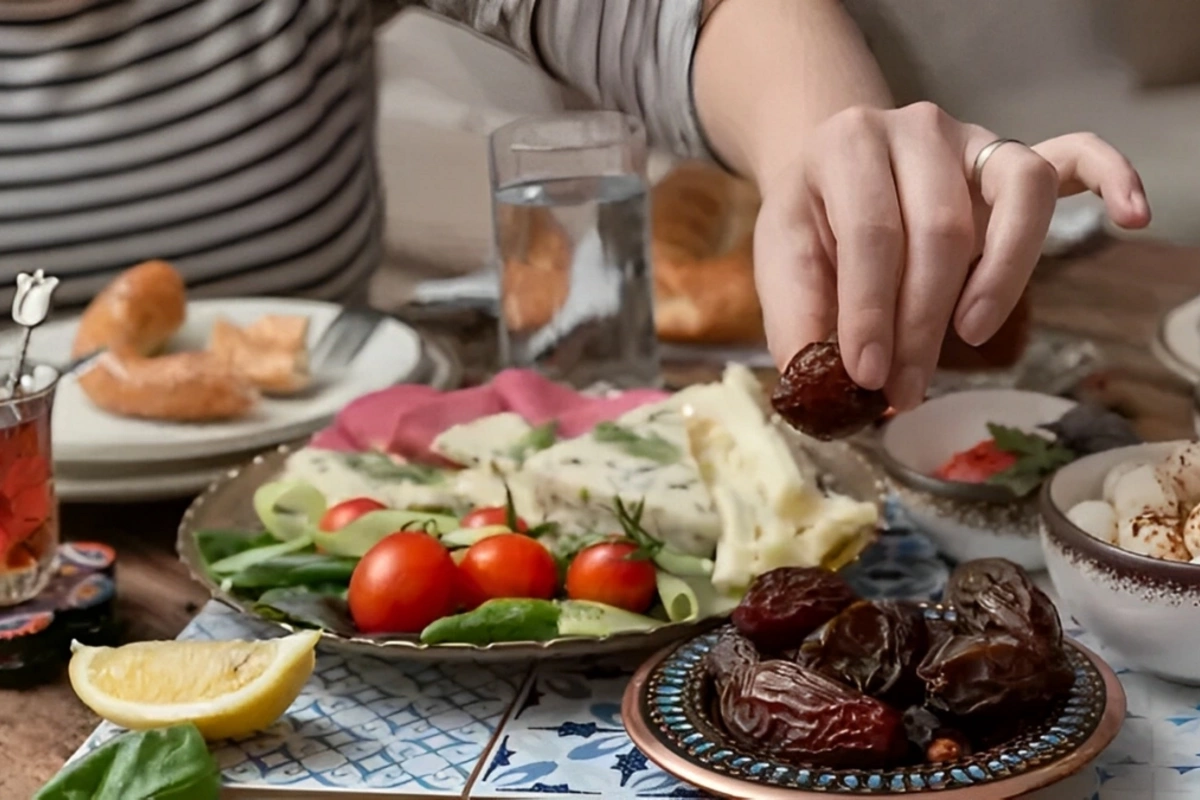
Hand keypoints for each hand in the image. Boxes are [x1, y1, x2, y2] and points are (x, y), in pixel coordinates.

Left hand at [753, 102, 1149, 409]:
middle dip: (922, 322)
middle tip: (904, 390)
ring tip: (971, 336)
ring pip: (1015, 198)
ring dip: (1000, 278)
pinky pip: (1075, 157)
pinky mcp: (1013, 158)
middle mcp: (916, 129)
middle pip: (940, 228)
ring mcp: (973, 139)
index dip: (870, 311)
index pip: (870, 233)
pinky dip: (1110, 179)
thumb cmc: (815, 219)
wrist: (834, 167)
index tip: (866, 375)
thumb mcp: (784, 257)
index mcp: (847, 145)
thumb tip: (816, 381)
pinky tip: (1129, 218)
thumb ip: (797, 312)